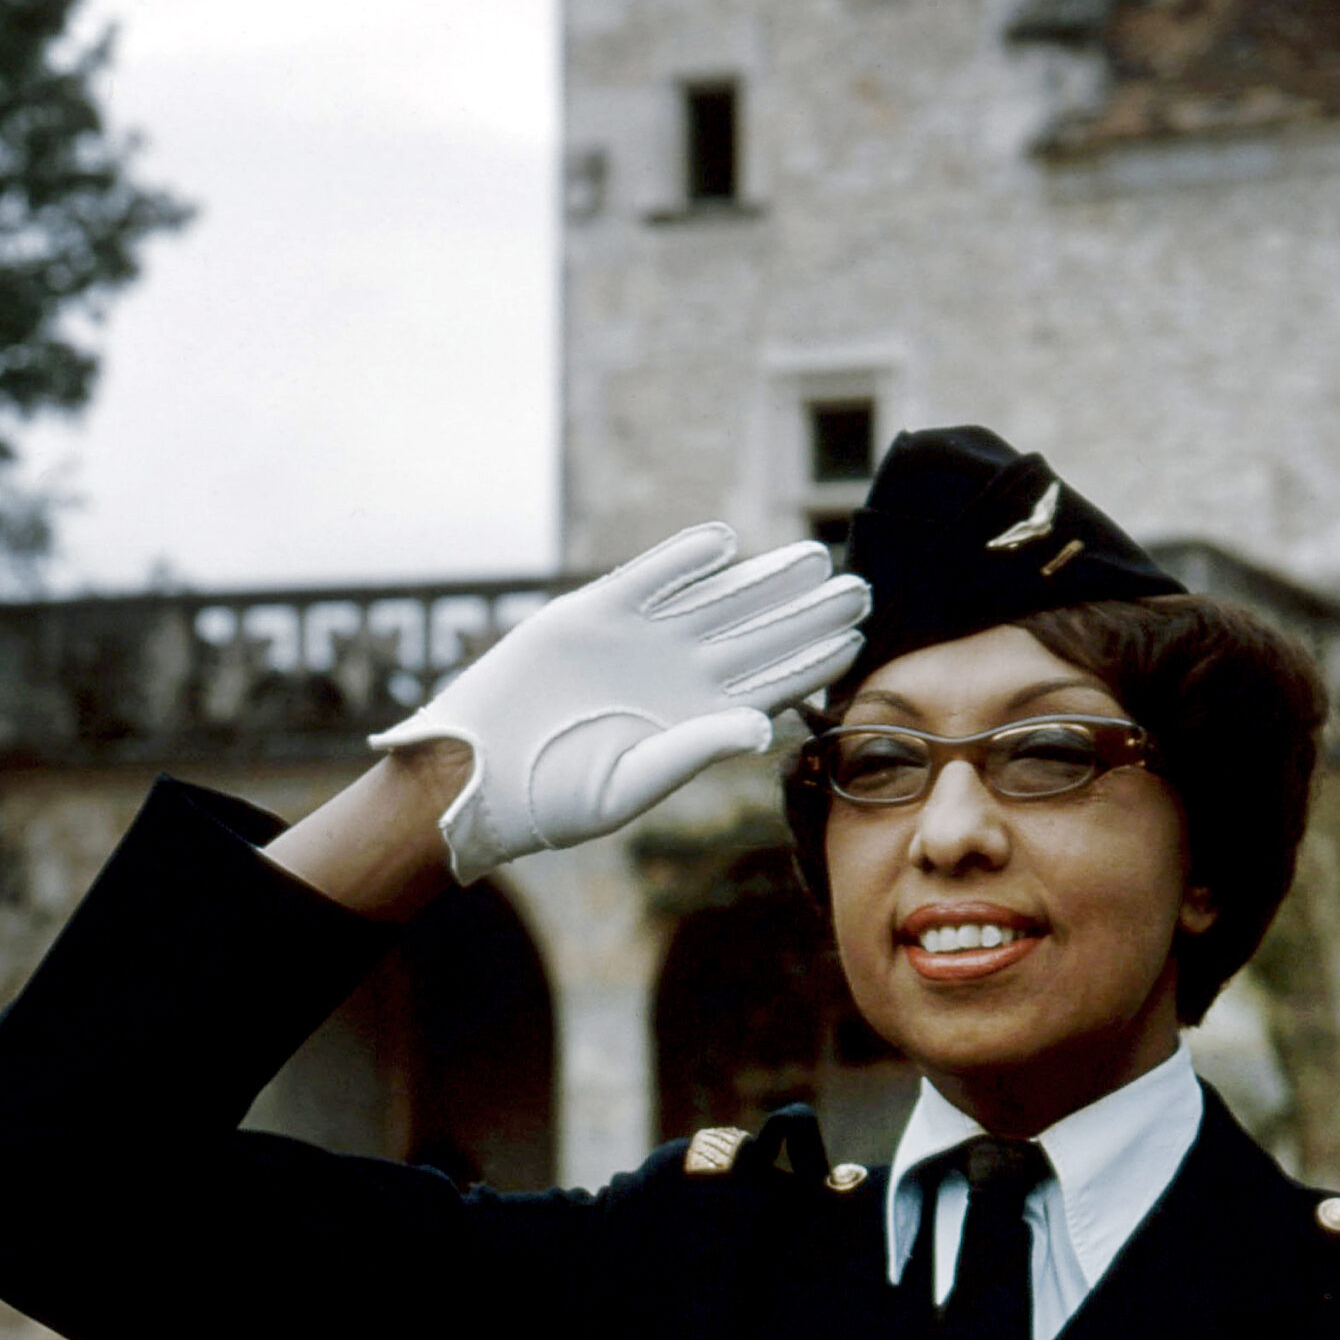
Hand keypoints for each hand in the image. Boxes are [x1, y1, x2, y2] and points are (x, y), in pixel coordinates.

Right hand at [370, 524, 869, 882]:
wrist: (480, 773)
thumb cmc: (554, 798)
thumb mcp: (632, 783)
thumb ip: (698, 749)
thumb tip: (765, 728)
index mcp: (697, 719)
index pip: (772, 683)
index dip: (814, 660)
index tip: (857, 639)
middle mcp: (678, 674)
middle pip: (757, 633)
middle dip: (807, 610)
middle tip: (860, 586)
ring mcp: (640, 639)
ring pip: (715, 598)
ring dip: (761, 578)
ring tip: (811, 556)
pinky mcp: (594, 613)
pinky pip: (649, 577)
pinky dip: (682, 559)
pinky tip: (723, 542)